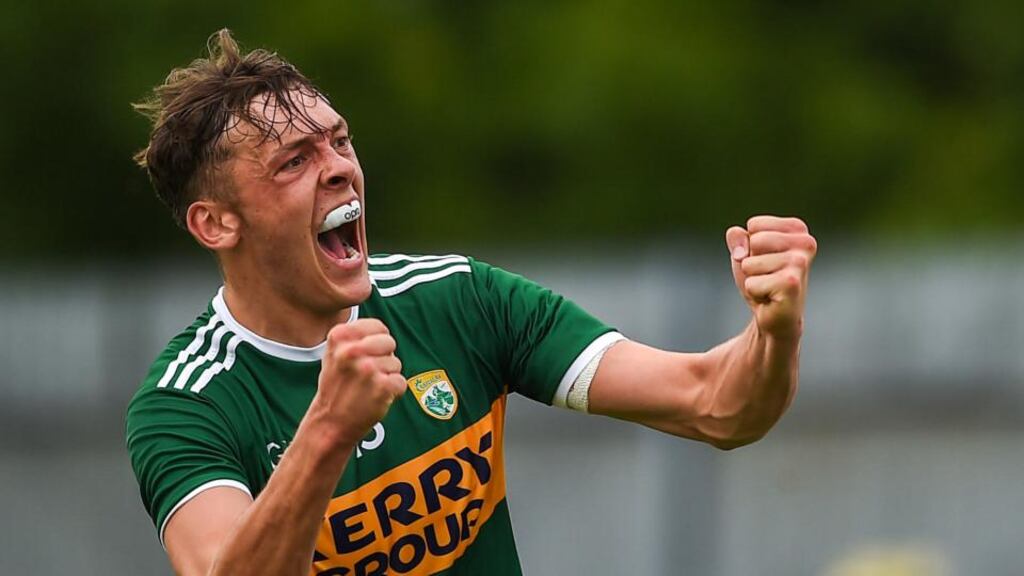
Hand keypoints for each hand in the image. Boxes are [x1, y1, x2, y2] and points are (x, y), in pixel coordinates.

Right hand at [313, 319, 405, 447]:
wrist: (330, 423)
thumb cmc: (335, 386)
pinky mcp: (382, 387)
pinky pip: (400, 381)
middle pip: (389, 342)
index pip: (378, 326)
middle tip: (367, 374)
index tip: (368, 354)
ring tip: (368, 387)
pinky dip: (393, 391)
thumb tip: (382, 330)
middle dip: (384, 357)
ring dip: (387, 376)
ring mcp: (368, 369)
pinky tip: (376, 397)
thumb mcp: (333, 353)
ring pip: (395, 363)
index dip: (378, 340)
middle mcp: (352, 351)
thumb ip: (354, 336)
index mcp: (339, 337)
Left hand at [726, 216, 815, 340]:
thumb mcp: (746, 253)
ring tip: (768, 287)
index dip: (750, 245)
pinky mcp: (791, 284)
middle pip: (754, 241)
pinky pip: (751, 283)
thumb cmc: (763, 280)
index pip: (754, 225)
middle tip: (767, 276)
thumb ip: (737, 238)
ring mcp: (800, 263)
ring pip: (749, 263)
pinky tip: (770, 298)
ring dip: (752, 279)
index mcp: (797, 229)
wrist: (776, 316)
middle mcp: (806, 243)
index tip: (766, 261)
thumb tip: (737, 239)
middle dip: (751, 262)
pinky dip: (754, 292)